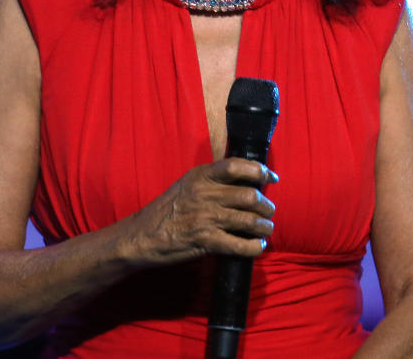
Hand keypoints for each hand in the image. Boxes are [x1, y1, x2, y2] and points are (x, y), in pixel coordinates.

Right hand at [123, 158, 278, 265]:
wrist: (141, 236)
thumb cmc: (167, 210)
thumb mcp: (187, 184)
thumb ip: (212, 180)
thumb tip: (245, 182)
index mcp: (201, 176)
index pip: (237, 166)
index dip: (260, 171)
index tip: (271, 178)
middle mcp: (205, 194)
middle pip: (249, 196)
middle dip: (266, 205)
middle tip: (269, 211)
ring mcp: (205, 218)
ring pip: (249, 220)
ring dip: (264, 226)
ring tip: (266, 229)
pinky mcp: (205, 241)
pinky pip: (239, 245)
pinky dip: (254, 247)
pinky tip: (257, 246)